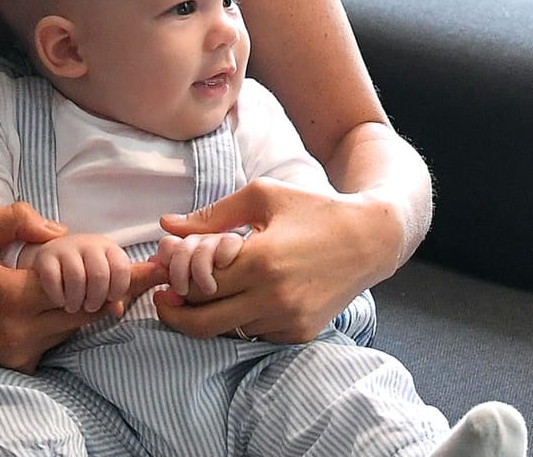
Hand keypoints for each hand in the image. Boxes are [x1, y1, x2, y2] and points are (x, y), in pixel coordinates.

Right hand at [0, 204, 160, 374]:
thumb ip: (15, 220)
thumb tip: (59, 231)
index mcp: (14, 295)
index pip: (82, 286)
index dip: (119, 275)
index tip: (155, 267)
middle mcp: (24, 330)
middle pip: (90, 311)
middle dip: (118, 290)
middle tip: (150, 272)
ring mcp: (24, 353)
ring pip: (77, 327)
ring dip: (92, 304)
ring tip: (113, 281)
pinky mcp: (20, 366)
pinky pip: (55, 339)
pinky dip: (64, 319)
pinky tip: (61, 300)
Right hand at [20, 233, 134, 313]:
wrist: (57, 258)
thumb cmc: (88, 274)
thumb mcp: (108, 282)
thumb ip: (118, 296)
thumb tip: (117, 311)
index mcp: (108, 248)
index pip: (121, 269)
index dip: (118, 290)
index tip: (111, 299)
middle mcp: (88, 244)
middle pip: (99, 274)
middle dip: (96, 298)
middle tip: (90, 306)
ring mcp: (65, 248)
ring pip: (76, 277)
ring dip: (76, 299)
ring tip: (74, 306)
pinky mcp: (45, 256)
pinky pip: (53, 279)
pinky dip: (58, 296)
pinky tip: (60, 301)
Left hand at [154, 178, 395, 343]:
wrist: (369, 239)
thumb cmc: (312, 210)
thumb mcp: (261, 197)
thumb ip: (210, 216)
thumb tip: (165, 226)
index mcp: (261, 261)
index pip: (197, 286)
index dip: (174, 281)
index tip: (163, 275)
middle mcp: (275, 297)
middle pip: (203, 321)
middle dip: (177, 311)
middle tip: (165, 298)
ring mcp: (289, 320)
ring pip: (227, 330)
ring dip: (208, 315)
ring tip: (202, 293)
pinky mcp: (301, 333)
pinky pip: (254, 335)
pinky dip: (238, 321)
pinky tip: (237, 299)